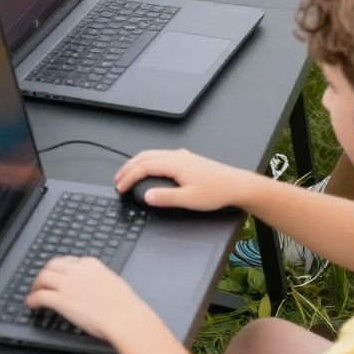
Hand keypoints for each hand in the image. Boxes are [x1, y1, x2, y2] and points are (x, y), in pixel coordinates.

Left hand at [25, 256, 142, 342]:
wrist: (125, 317)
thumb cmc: (125, 305)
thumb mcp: (112, 282)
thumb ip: (99, 279)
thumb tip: (94, 286)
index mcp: (91, 264)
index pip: (68, 260)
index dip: (59, 268)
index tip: (57, 274)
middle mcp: (77, 271)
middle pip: (52, 265)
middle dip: (44, 272)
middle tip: (41, 281)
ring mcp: (68, 285)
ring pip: (43, 277)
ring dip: (36, 284)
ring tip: (34, 292)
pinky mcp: (62, 301)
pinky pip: (41, 296)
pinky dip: (33, 299)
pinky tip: (32, 304)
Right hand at [114, 148, 245, 212]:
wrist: (236, 185)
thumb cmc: (216, 192)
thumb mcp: (189, 199)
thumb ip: (165, 197)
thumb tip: (146, 196)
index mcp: (174, 163)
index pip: (144, 167)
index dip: (129, 177)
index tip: (120, 187)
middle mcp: (176, 156)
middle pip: (145, 156)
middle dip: (128, 167)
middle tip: (117, 180)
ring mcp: (182, 156)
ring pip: (152, 154)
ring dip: (137, 163)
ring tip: (128, 174)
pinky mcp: (187, 159)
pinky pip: (160, 155)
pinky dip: (147, 161)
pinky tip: (149, 169)